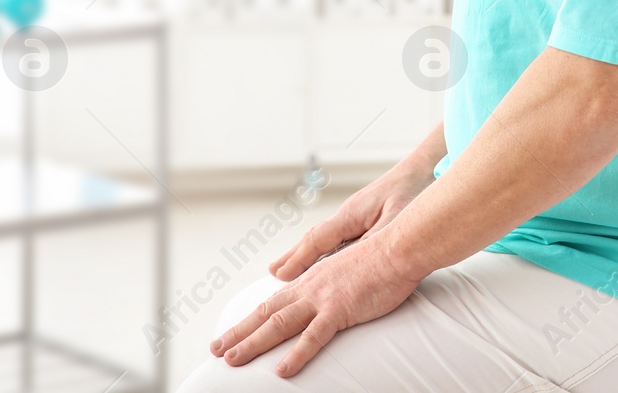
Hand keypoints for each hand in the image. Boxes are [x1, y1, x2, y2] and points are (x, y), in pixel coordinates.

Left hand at [211, 236, 422, 377]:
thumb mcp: (352, 269)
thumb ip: (335, 282)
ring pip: (279, 324)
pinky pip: (313, 337)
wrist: (400, 246)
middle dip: (240, 332)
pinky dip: (296, 355)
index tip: (235, 331)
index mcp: (314, 278)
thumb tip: (331, 295)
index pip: (275, 301)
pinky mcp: (340, 309)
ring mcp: (323, 298)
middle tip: (217, 349)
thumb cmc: (385, 257)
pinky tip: (282, 371)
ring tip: (232, 359)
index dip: (252, 317)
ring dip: (253, 342)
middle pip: (267, 312)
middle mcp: (311, 287)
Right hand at [268, 164, 433, 281]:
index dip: (298, 259)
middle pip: (314, 239)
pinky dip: (324, 248)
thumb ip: (376, 239)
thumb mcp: (398, 218)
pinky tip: (324, 257)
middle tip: (272, 274)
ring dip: (306, 253)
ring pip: (325, 237)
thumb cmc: (413, 190)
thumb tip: (354, 261)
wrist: (425, 168)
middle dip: (294, 257)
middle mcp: (348, 213)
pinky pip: (338, 236)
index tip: (278, 276)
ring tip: (288, 269)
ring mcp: (355, 214)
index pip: (317, 240)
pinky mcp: (365, 215)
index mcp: (351, 214)